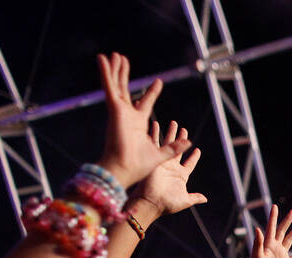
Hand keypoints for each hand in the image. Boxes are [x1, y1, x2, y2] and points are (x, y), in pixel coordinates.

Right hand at [95, 53, 189, 187]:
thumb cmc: (138, 166)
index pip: (146, 103)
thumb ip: (174, 147)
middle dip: (125, 76)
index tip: (158, 82)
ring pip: (117, 85)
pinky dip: (106, 73)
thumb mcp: (162, 155)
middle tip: (124, 61)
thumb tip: (189, 141)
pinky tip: (102, 59)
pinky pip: (109, 87)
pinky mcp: (114, 109)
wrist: (124, 169)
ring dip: (115, 70)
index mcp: (138, 124)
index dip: (152, 92)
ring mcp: (119, 111)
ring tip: (114, 55)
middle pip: (126, 90)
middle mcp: (127, 116)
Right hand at [134, 121, 207, 218]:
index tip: (197, 150)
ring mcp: (163, 161)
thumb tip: (205, 199)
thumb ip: (195, 198)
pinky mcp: (154, 159)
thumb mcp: (185, 201)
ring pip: (168, 143)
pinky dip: (155, 134)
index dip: (194, 157)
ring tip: (173, 123)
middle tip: (183, 129)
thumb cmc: (168, 204)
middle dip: (181, 139)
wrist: (151, 202)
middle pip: (178, 149)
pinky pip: (156, 143)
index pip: (190, 163)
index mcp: (181, 175)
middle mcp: (172, 167)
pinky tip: (155, 124)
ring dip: (170, 133)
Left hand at [244, 205, 291, 257]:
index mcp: (268, 245)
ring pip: (289, 241)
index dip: (273, 216)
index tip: (275, 206)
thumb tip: (258, 229)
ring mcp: (281, 256)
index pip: (271, 227)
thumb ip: (258, 243)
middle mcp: (274, 248)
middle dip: (287, 221)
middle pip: (282, 231)